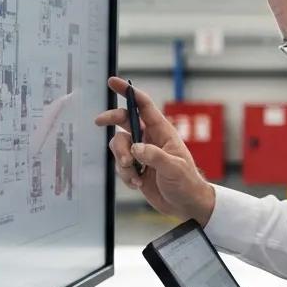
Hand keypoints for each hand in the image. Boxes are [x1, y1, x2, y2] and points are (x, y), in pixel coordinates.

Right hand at [92, 76, 214, 223]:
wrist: (185, 205)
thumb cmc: (187, 183)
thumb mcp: (174, 168)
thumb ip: (155, 156)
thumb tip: (135, 148)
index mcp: (162, 132)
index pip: (143, 106)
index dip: (128, 92)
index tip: (113, 81)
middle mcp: (149, 139)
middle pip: (124, 120)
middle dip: (111, 119)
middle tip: (99, 122)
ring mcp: (141, 153)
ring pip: (118, 146)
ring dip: (121, 160)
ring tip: (135, 175)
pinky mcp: (135, 168)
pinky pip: (120, 166)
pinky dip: (125, 175)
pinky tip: (138, 184)